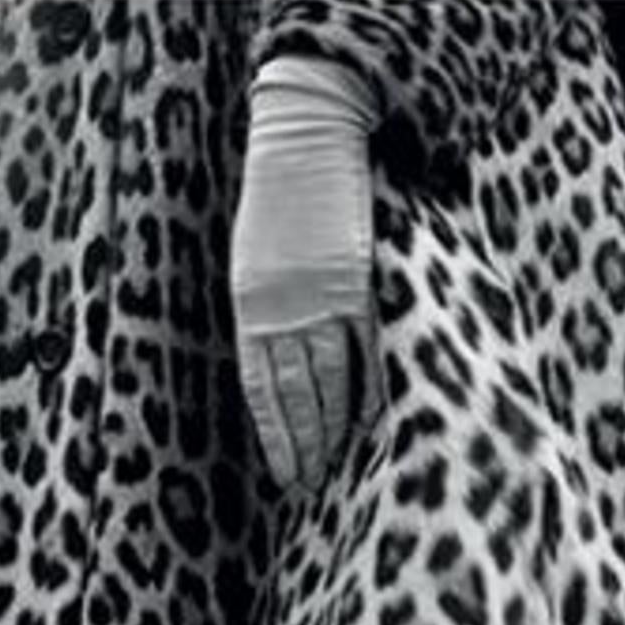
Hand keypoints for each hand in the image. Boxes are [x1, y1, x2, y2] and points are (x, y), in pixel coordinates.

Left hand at [231, 57, 385, 490]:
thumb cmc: (276, 197)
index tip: (287, 474)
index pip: (262, 392)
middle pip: (296, 398)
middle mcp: (282, 310)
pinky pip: (366, 349)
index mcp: (250, 306)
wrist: (307, 137)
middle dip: (306, 446)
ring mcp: (322, 300)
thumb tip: (279, 363)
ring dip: (336, 429)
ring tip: (342, 466)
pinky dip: (371, 386)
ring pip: (330, 382)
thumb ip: (266, 311)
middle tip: (315, 487)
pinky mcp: (358, 283)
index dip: (276, 438)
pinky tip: (374, 421)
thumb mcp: (253, 259)